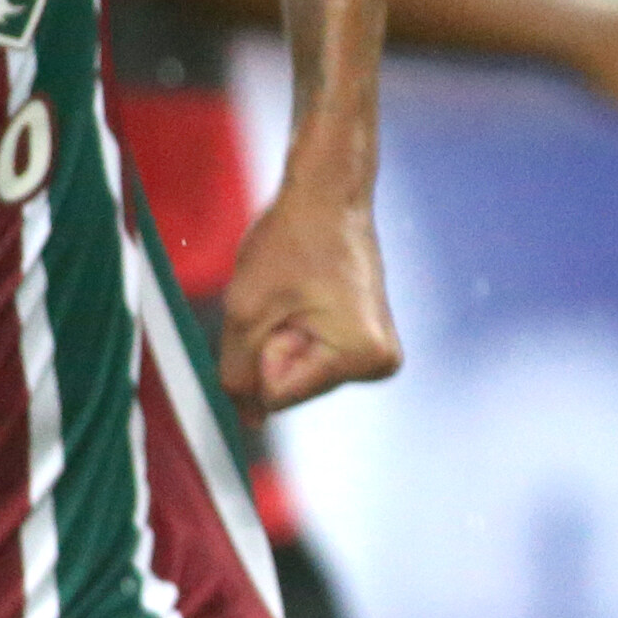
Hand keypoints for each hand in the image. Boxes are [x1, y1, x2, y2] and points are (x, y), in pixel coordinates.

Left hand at [218, 181, 400, 411]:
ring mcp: (378, 354)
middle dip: (275, 345)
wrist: (328, 197)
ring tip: (301, 293)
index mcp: (363, 358)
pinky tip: (310, 296)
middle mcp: (381, 363)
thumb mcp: (245, 312)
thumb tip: (247, 421)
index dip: (263, 350)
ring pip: (299, 373)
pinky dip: (297, 331)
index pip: (277, 395)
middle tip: (290, 297)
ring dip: (284, 336)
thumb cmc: (292, 241)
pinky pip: (312, 357)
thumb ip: (237, 374)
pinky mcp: (368, 342)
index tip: (282, 307)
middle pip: (292, 387)